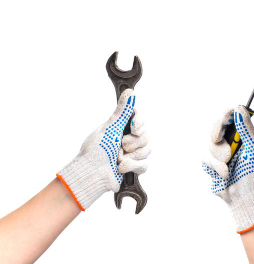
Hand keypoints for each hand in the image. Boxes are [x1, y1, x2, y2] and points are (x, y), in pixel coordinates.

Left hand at [57, 90, 148, 210]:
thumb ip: (122, 111)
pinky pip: (145, 164)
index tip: (133, 128)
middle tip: (120, 146)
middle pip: (146, 135)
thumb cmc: (95, 151)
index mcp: (122, 128)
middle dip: (132, 143)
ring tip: (118, 159)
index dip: (139, 124)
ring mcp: (133, 153)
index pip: (140, 120)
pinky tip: (121, 167)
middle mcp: (129, 139)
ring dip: (132, 156)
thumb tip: (130, 92)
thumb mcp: (110, 128)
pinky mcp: (135, 167)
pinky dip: (133, 166)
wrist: (92, 175)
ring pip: (147, 150)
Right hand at [202, 106, 253, 233]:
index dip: (226, 115)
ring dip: (220, 156)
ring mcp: (218, 154)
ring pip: (210, 145)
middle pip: (215, 128)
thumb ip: (247, 129)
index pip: (230, 119)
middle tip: (222, 140)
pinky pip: (205, 159)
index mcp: (241, 136)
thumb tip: (240, 108)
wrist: (245, 196)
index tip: (227, 116)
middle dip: (218, 134)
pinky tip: (225, 174)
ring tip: (230, 165)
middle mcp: (229, 143)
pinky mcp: (210, 165)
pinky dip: (216, 167)